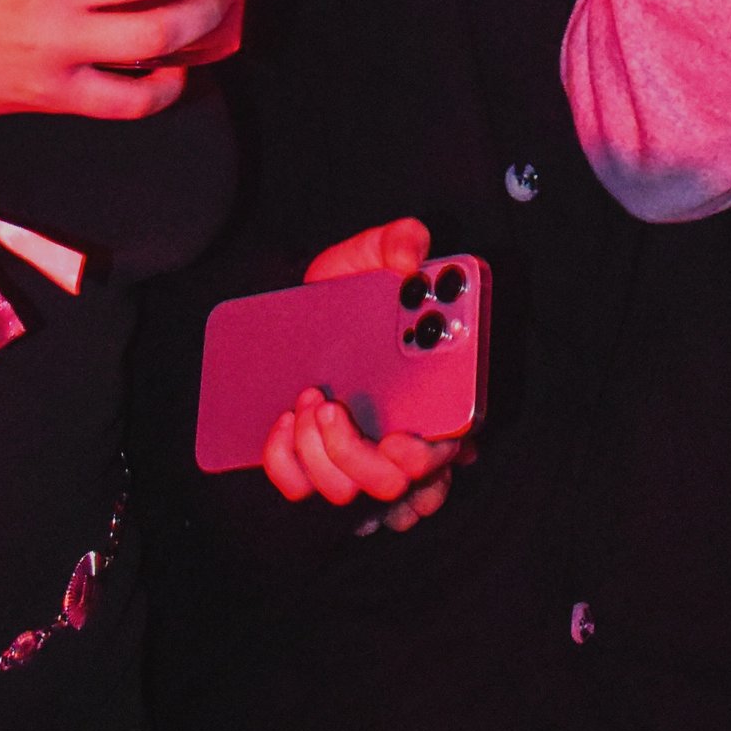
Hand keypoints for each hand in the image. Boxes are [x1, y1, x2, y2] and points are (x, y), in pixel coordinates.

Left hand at [260, 218, 464, 531]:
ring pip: (345, 489)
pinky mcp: (308, 462)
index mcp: (430, 395)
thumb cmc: (347, 287)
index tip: (400, 438)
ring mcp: (350, 454)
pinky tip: (284, 420)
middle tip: (332, 405)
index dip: (429, 457)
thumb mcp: (371, 254)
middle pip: (394, 482)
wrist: (296, 305)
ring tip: (309, 397)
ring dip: (320, 449)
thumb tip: (410, 256)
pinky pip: (298, 486)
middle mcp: (395, 437)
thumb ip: (398, 241)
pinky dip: (285, 462)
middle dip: (357, 453)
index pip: (446, 449)